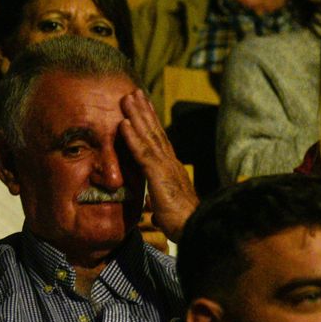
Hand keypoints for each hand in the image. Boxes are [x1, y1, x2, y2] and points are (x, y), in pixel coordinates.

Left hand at [117, 89, 197, 241]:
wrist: (196, 229)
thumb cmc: (183, 222)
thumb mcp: (166, 211)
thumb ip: (159, 206)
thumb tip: (153, 213)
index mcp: (171, 169)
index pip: (159, 141)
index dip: (150, 124)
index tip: (143, 108)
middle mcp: (170, 162)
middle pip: (155, 131)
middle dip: (144, 111)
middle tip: (134, 92)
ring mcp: (165, 166)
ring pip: (149, 136)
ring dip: (137, 116)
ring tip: (127, 98)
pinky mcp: (159, 175)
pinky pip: (142, 153)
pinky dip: (132, 138)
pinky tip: (124, 124)